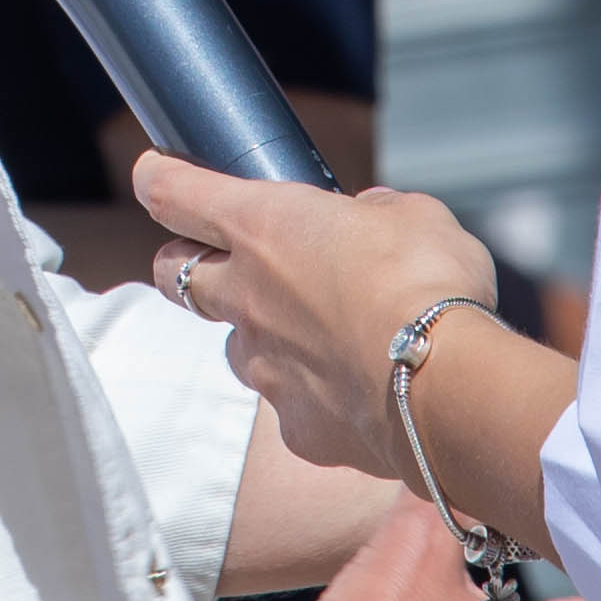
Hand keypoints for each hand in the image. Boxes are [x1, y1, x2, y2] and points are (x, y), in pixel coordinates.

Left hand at [135, 158, 498, 486]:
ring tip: (319, 333)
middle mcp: (245, 296)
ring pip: (237, 347)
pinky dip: (317, 396)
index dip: (158, 178)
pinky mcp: (296, 427)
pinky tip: (360, 390)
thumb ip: (380, 211)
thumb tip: (371, 217)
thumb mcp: (414, 215)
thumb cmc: (429, 283)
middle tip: (221, 259)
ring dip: (262, 336)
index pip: (175, 193)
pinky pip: (292, 407)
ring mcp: (264, 367)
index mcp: (262, 226)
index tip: (152, 173)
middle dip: (186, 263)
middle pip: (174, 274)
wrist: (449, 387)